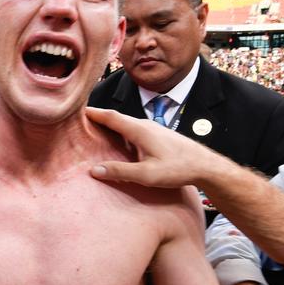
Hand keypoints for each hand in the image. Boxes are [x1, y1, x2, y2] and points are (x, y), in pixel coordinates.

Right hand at [86, 107, 218, 187]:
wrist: (206, 166)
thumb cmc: (178, 169)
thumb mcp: (146, 175)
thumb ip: (120, 171)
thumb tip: (94, 170)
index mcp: (139, 130)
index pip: (111, 116)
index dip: (93, 112)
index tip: (77, 109)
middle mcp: (145, 125)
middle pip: (117, 118)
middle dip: (98, 118)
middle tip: (81, 121)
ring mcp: (153, 129)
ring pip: (126, 124)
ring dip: (110, 126)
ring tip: (95, 131)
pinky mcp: (159, 135)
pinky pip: (134, 130)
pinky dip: (121, 132)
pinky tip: (119, 142)